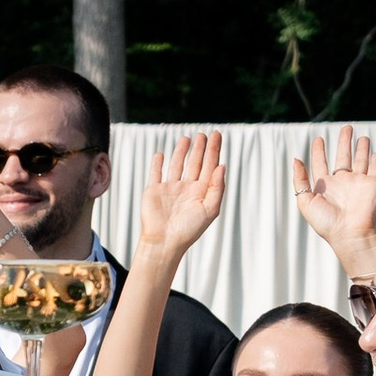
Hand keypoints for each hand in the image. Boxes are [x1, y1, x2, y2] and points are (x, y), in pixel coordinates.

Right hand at [139, 130, 225, 265]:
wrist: (164, 241)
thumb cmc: (188, 230)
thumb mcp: (210, 209)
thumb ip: (217, 187)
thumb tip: (222, 166)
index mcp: (201, 192)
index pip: (209, 166)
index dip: (213, 150)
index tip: (216, 136)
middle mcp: (187, 189)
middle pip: (195, 163)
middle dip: (200, 149)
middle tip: (204, 134)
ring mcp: (170, 189)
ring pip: (177, 165)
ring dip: (181, 152)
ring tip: (187, 138)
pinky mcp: (154, 190)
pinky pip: (156, 173)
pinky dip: (158, 163)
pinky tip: (161, 154)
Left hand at [292, 128, 375, 278]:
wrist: (350, 233)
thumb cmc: (326, 222)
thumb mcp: (305, 201)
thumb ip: (300, 180)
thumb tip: (295, 159)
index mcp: (325, 185)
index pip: (320, 163)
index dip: (319, 151)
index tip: (318, 139)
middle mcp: (342, 182)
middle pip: (343, 156)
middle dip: (344, 142)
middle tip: (346, 127)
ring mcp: (358, 183)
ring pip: (361, 160)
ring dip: (362, 148)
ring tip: (362, 137)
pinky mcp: (372, 184)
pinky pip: (375, 169)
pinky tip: (375, 153)